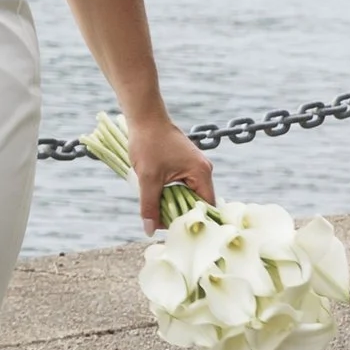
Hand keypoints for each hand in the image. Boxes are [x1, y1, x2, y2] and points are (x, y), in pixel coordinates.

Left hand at [127, 113, 212, 229]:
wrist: (144, 117)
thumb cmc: (148, 143)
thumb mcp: (148, 178)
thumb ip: (150, 206)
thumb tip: (150, 230)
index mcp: (202, 173)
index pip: (206, 206)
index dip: (192, 220)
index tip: (179, 232)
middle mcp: (203, 170)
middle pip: (197, 202)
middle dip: (180, 214)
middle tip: (164, 226)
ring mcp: (195, 166)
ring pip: (187, 194)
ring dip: (174, 203)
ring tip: (158, 215)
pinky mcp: (185, 163)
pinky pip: (182, 185)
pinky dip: (171, 193)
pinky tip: (158, 200)